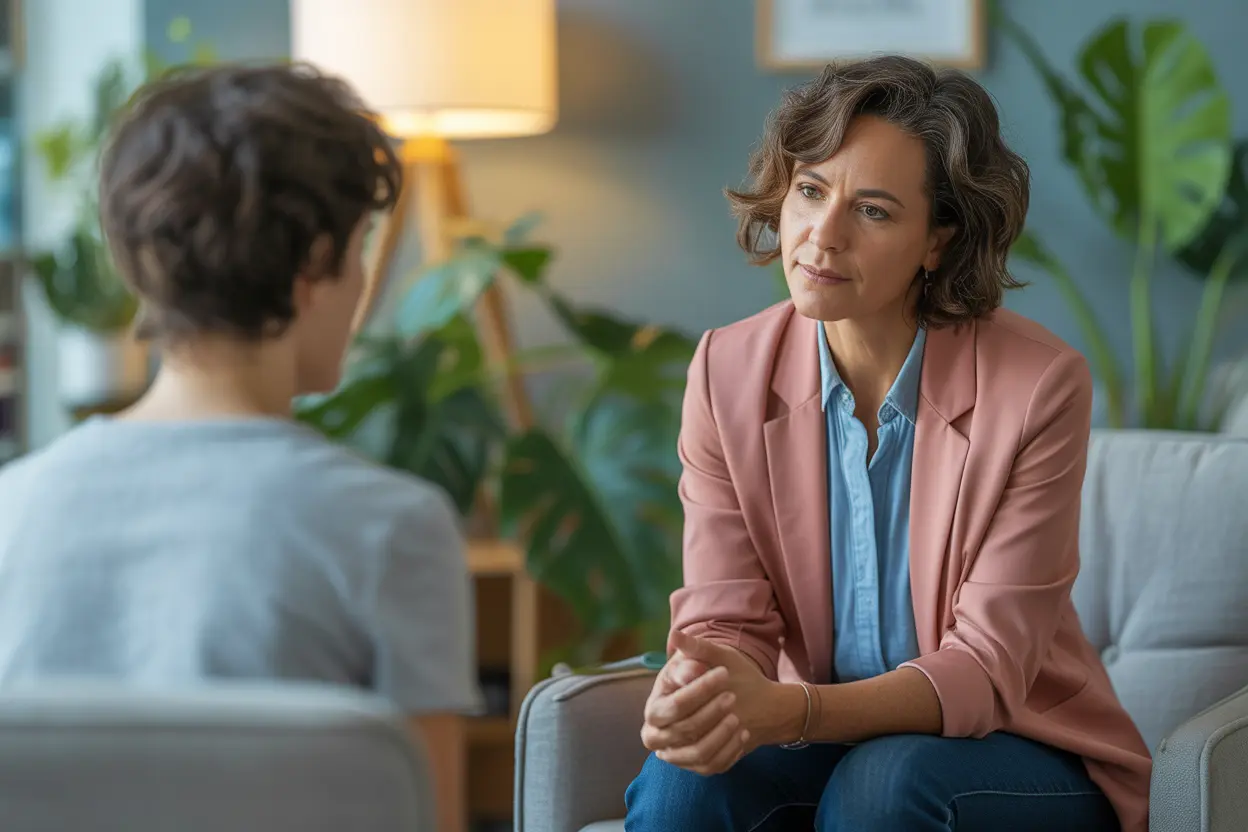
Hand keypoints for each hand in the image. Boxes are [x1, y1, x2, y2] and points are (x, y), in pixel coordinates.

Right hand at [641, 643, 741, 775]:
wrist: (733, 698)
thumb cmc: (713, 674)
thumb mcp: (707, 657)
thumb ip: (693, 650)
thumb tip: (677, 639)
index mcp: (654, 707)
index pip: (673, 705)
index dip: (699, 690)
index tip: (723, 674)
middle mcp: (658, 735)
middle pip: (684, 730)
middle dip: (711, 713)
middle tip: (732, 697)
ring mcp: (676, 755)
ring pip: (697, 753)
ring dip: (720, 735)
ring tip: (737, 718)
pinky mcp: (695, 767)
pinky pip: (712, 766)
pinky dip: (729, 750)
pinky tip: (742, 733)